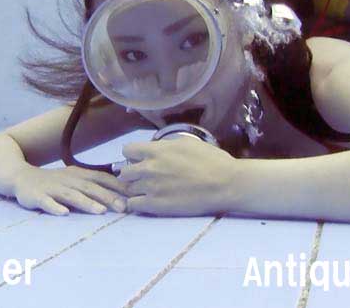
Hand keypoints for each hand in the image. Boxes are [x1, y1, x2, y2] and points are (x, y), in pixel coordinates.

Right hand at [12, 166, 127, 215]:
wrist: (20, 176)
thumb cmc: (54, 181)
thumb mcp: (76, 178)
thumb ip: (95, 184)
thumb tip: (123, 192)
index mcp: (79, 175)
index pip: (102, 179)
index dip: (118, 186)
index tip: (134, 195)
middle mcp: (68, 180)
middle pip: (90, 188)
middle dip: (108, 197)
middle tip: (123, 208)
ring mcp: (52, 188)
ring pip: (71, 195)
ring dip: (86, 203)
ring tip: (100, 212)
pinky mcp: (36, 196)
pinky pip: (46, 202)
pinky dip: (55, 207)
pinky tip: (63, 213)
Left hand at [118, 137, 239, 215]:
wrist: (225, 184)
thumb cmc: (212, 161)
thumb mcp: (188, 143)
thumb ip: (166, 146)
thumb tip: (157, 149)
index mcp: (156, 150)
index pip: (127, 150)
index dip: (133, 155)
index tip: (140, 160)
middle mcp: (149, 168)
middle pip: (124, 172)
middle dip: (133, 173)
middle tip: (146, 177)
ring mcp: (150, 187)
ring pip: (128, 189)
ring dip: (136, 189)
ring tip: (150, 191)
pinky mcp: (155, 205)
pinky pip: (133, 204)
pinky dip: (138, 203)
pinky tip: (149, 201)